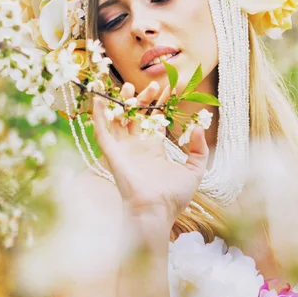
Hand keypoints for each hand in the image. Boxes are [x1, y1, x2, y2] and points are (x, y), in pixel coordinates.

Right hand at [92, 81, 208, 231]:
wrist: (157, 211)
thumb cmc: (174, 197)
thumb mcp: (194, 170)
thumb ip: (199, 149)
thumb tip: (199, 127)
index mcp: (155, 150)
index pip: (155, 120)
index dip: (160, 105)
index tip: (167, 89)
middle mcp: (137, 147)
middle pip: (137, 116)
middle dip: (143, 100)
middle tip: (151, 85)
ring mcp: (123, 149)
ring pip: (119, 120)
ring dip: (121, 103)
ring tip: (127, 85)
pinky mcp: (112, 153)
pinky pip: (102, 131)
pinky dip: (98, 115)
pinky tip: (98, 99)